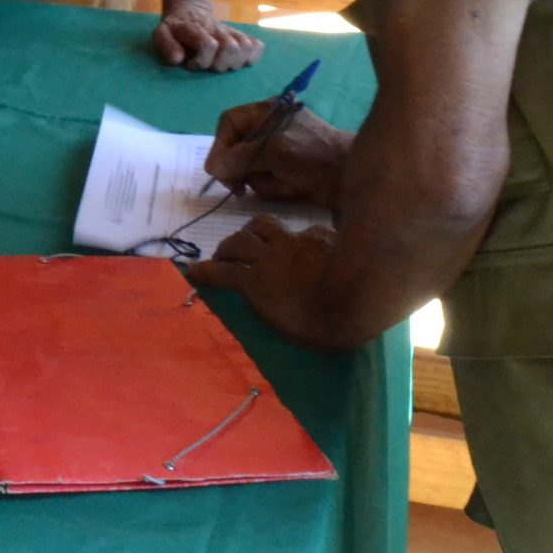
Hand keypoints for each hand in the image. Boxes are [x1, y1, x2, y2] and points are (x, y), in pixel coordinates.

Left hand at [153, 1, 263, 72]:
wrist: (189, 9)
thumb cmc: (175, 28)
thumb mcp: (162, 33)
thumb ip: (167, 45)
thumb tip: (178, 59)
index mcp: (195, 29)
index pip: (208, 45)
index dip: (201, 61)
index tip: (191, 65)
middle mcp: (216, 30)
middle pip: (231, 48)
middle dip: (220, 64)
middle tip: (209, 65)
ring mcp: (230, 32)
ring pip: (245, 47)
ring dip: (235, 61)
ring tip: (222, 63)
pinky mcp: (241, 35)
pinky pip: (257, 46)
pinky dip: (252, 56)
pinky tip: (239, 60)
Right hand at [183, 216, 340, 344]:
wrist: (359, 300)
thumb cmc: (321, 327)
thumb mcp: (285, 327)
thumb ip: (267, 308)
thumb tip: (260, 300)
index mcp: (256, 283)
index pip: (221, 273)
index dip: (204, 271)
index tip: (193, 272)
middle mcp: (269, 256)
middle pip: (237, 242)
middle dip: (225, 248)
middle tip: (223, 257)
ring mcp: (294, 242)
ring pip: (262, 225)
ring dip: (251, 231)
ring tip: (252, 239)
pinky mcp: (317, 236)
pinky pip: (299, 230)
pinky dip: (294, 237)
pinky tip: (302, 244)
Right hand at [204, 99, 351, 208]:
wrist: (353, 177)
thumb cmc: (316, 155)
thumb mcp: (275, 151)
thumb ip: (241, 158)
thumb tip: (213, 168)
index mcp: (266, 112)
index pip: (229, 124)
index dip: (219, 145)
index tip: (217, 170)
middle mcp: (268, 129)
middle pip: (235, 148)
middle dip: (239, 168)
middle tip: (237, 188)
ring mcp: (277, 151)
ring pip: (249, 168)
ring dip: (260, 180)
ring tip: (281, 183)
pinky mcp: (285, 170)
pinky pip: (264, 180)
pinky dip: (273, 187)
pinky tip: (290, 188)